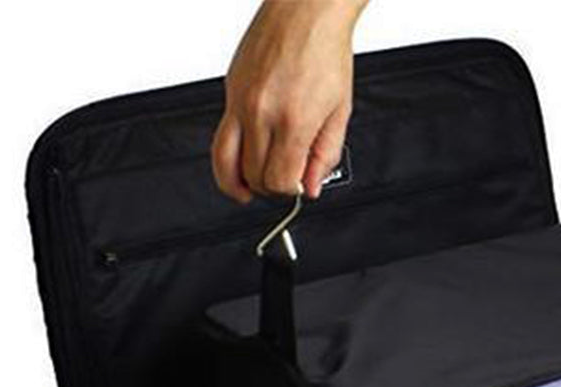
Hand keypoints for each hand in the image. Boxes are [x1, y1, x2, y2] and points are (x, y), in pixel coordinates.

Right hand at [211, 0, 367, 203]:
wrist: (306, 9)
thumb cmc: (325, 51)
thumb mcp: (340, 112)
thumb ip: (325, 155)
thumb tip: (311, 187)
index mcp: (293, 120)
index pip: (279, 181)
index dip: (289, 193)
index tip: (298, 187)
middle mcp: (261, 112)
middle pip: (253, 177)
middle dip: (269, 188)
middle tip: (283, 181)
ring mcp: (240, 101)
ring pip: (225, 163)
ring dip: (239, 183)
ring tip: (249, 189)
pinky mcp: (229, 91)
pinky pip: (221, 137)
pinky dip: (231, 157)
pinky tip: (243, 162)